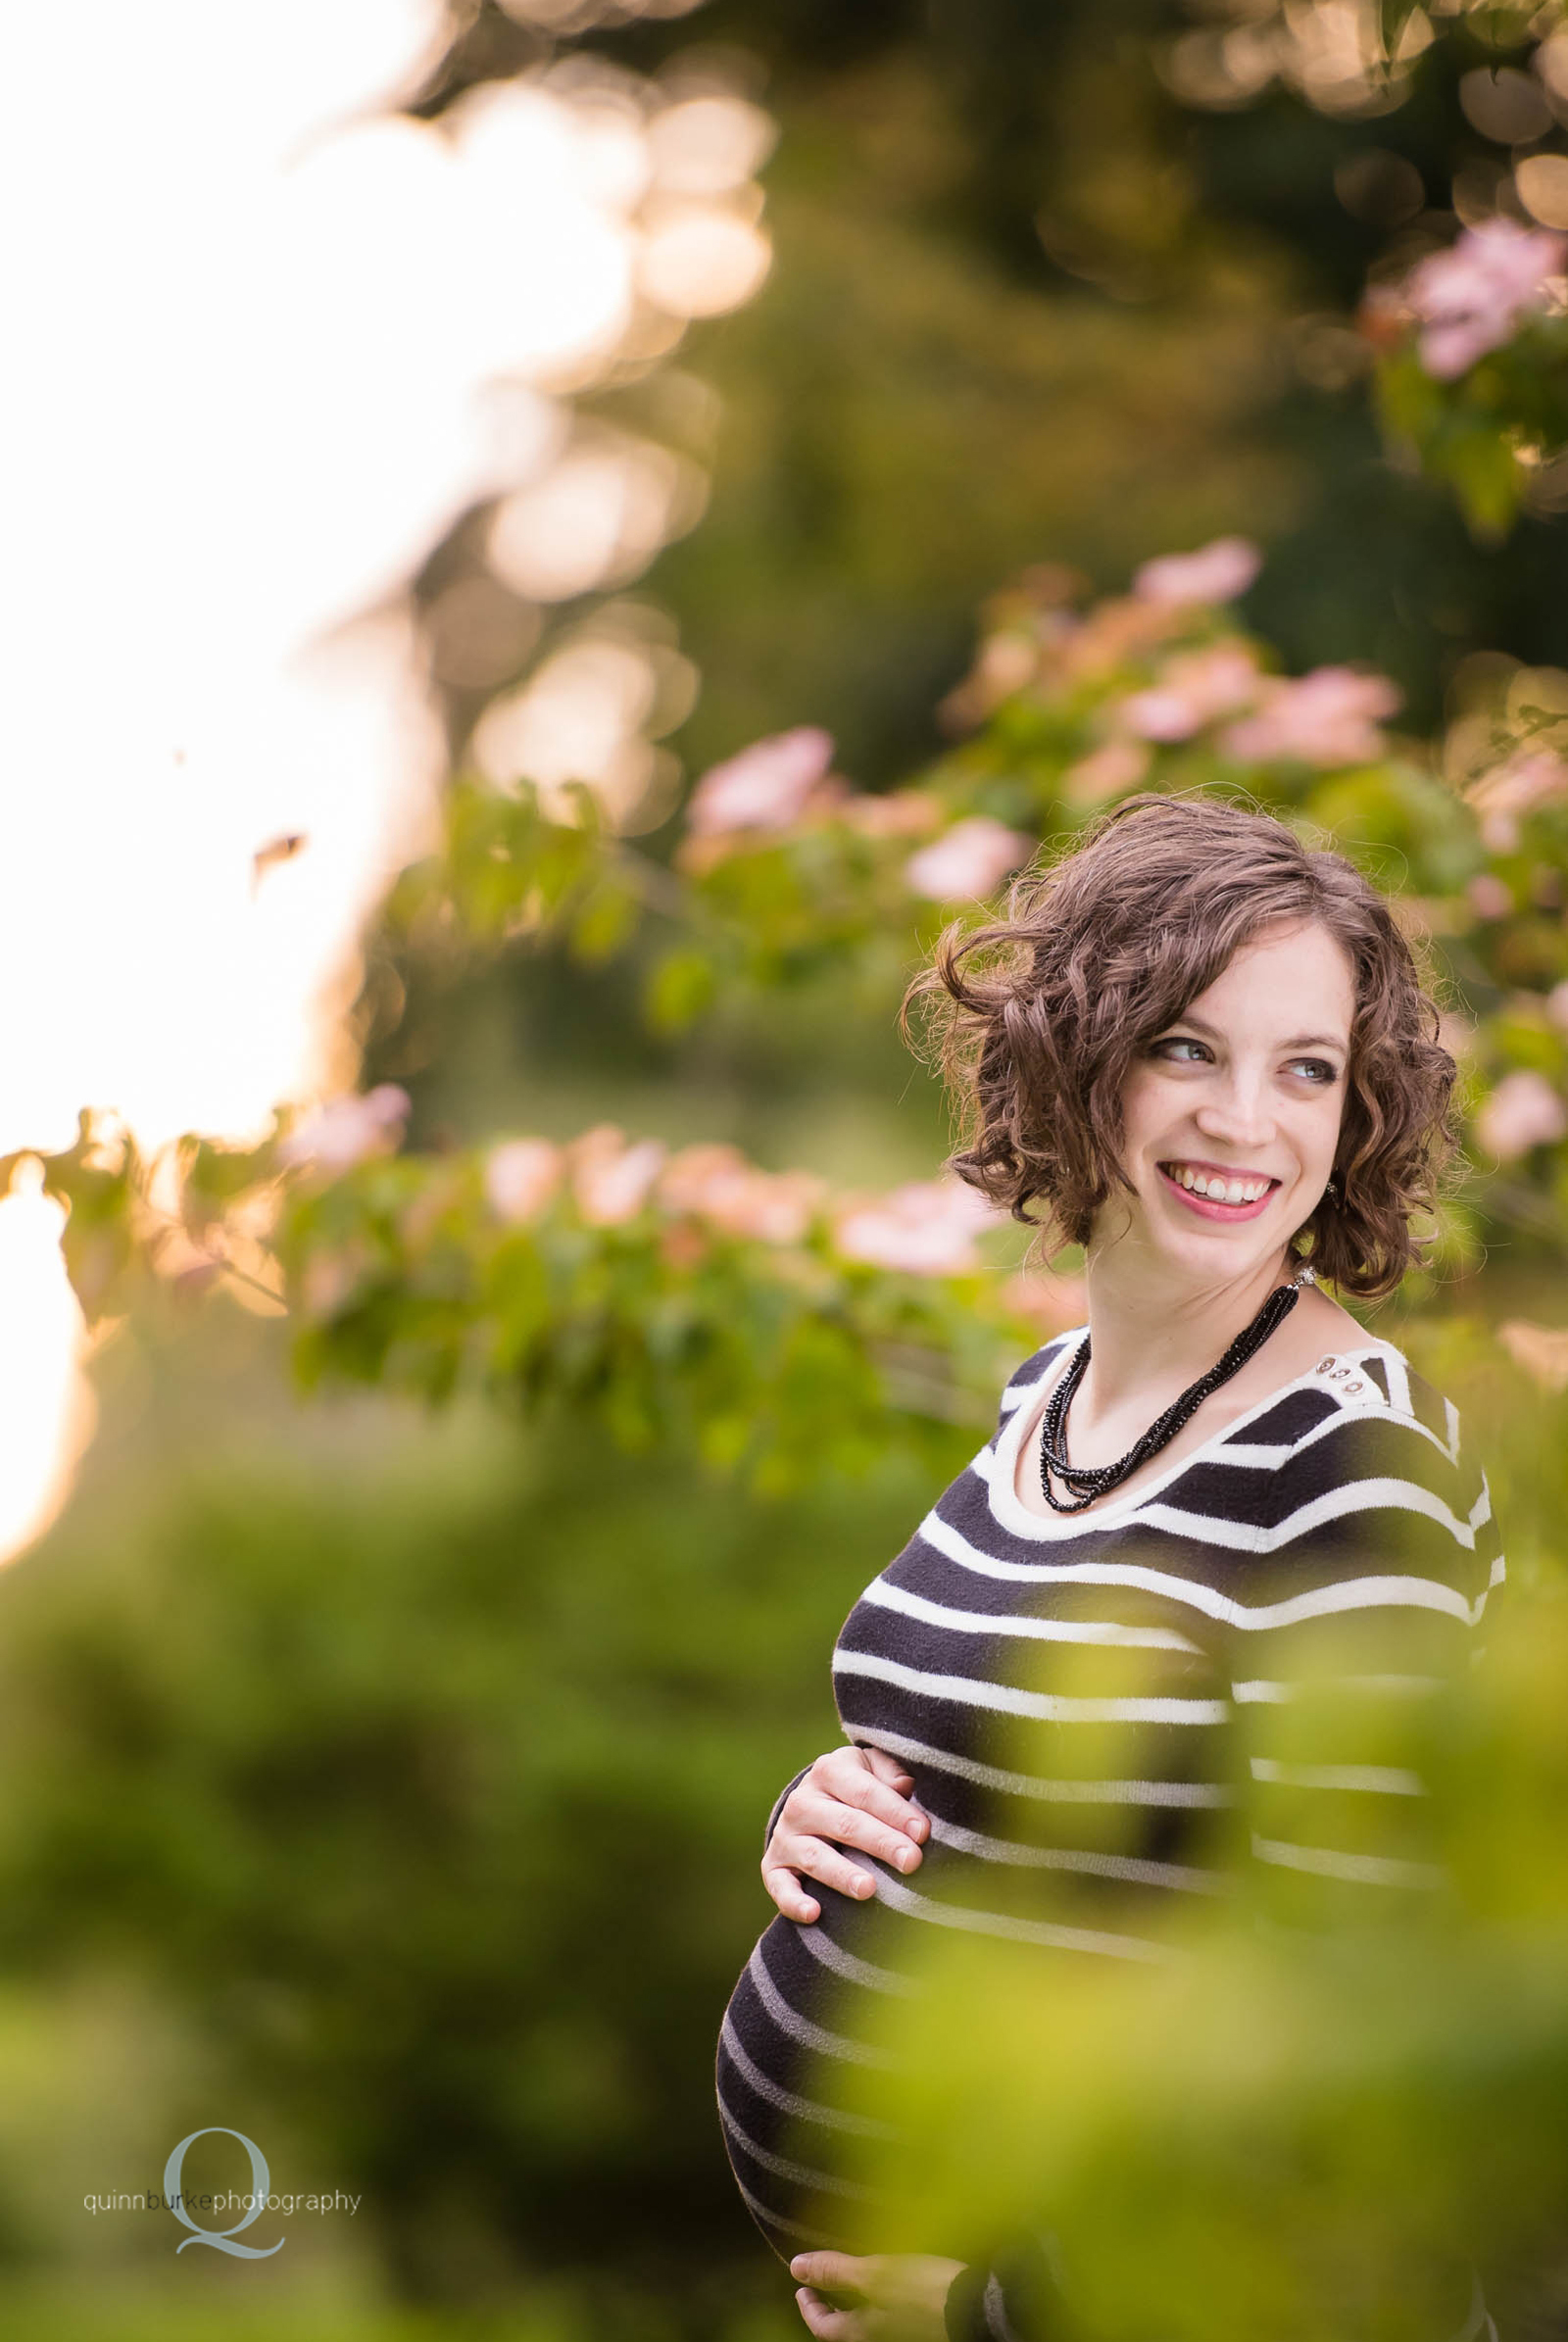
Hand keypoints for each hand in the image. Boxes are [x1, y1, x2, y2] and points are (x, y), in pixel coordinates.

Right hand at [762, 1745, 927, 1922]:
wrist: (814, 1803)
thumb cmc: (859, 1788)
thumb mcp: (873, 1769)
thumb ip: (891, 1772)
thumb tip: (906, 1785)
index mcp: (829, 1771)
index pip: (865, 1792)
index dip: (895, 1812)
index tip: (922, 1833)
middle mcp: (802, 1802)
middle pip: (845, 1823)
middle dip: (880, 1842)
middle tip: (911, 1861)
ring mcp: (785, 1835)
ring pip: (815, 1856)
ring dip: (841, 1873)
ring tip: (869, 1889)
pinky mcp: (774, 1866)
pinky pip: (780, 1886)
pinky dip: (793, 1901)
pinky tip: (813, 1913)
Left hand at [789, 2250, 965, 2338]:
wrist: (979, 2309)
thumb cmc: (923, 2292)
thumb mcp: (875, 2275)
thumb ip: (835, 2271)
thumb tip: (795, 2267)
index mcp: (863, 2332)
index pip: (823, 2328)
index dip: (808, 2308)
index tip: (800, 2288)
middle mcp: (881, 2339)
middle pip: (845, 2330)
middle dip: (831, 2309)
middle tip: (822, 2287)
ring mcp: (903, 2335)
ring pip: (869, 2325)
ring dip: (855, 2306)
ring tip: (853, 2282)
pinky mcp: (924, 2327)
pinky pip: (891, 2318)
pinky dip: (880, 2304)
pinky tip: (890, 2287)